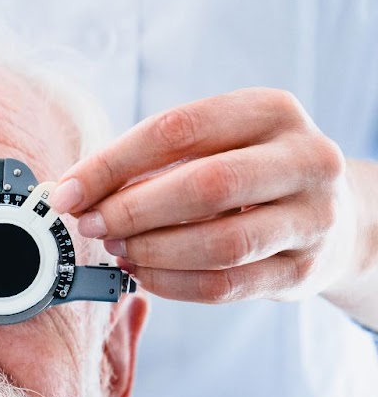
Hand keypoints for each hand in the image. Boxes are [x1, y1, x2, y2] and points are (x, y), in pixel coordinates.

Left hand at [52, 88, 361, 306]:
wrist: (330, 218)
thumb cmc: (248, 178)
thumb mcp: (212, 148)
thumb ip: (149, 164)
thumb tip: (71, 193)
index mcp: (271, 112)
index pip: (177, 130)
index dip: (111, 165)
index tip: (66, 193)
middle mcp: (305, 159)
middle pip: (205, 186)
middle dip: (131, 211)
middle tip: (90, 226)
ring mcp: (313, 218)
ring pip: (219, 243)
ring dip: (152, 251)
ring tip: (117, 250)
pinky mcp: (304, 271)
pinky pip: (225, 285)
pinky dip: (172, 284)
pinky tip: (143, 275)